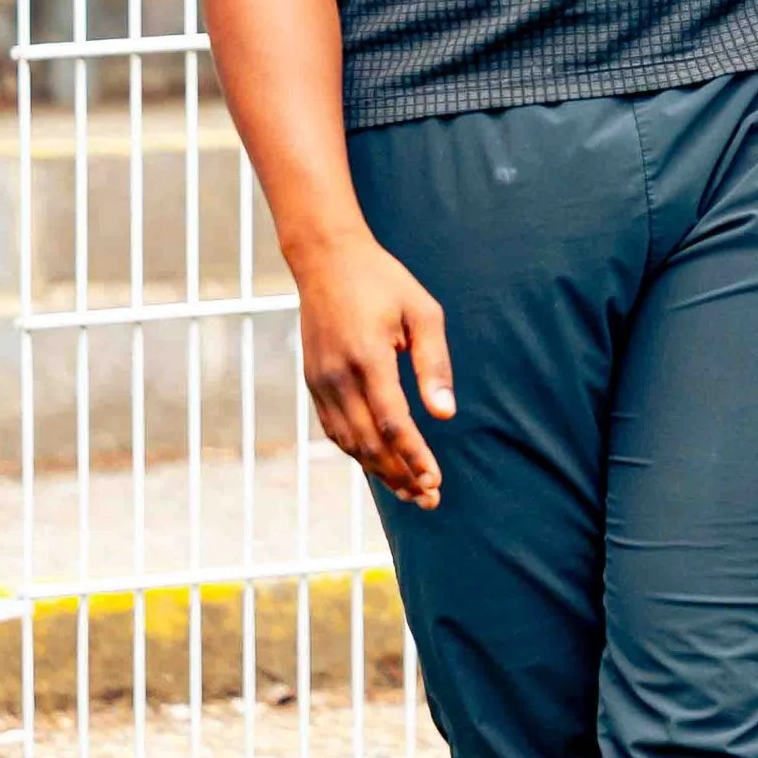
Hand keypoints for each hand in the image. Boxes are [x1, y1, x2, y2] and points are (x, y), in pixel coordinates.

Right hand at [295, 228, 455, 505]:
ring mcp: (320, 380)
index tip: (435, 481)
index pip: (393, 423)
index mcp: (367, 356)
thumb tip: (444, 414)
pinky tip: (380, 464)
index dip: (415, 457)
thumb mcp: (423, 312)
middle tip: (429, 498)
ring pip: (349, 442)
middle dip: (400, 476)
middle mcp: (338, 375)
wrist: (326, 259)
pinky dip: (357, 452)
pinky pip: (334, 429)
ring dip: (379, 471)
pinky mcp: (313, 382)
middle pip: (369, 443)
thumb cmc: (383, 281)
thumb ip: (433, 364)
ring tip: (410, 491)